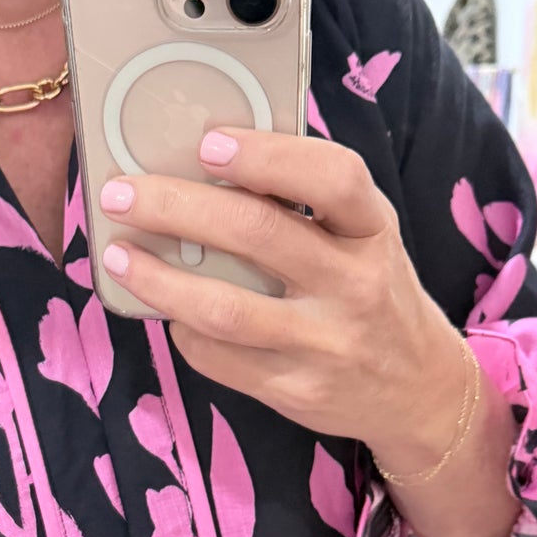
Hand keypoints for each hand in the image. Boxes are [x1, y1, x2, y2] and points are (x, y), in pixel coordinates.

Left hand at [98, 128, 467, 475]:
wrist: (419, 391)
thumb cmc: (374, 294)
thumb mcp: (365, 237)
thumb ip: (308, 204)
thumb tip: (209, 164)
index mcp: (373, 230)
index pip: (332, 178)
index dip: (267, 157)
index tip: (208, 144)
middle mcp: (355, 286)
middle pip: (257, 235)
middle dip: (176, 208)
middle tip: (123, 195)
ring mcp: (326, 344)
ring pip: (225, 308)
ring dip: (159, 279)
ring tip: (118, 257)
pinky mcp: (296, 391)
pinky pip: (220, 359)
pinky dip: (182, 330)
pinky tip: (164, 310)